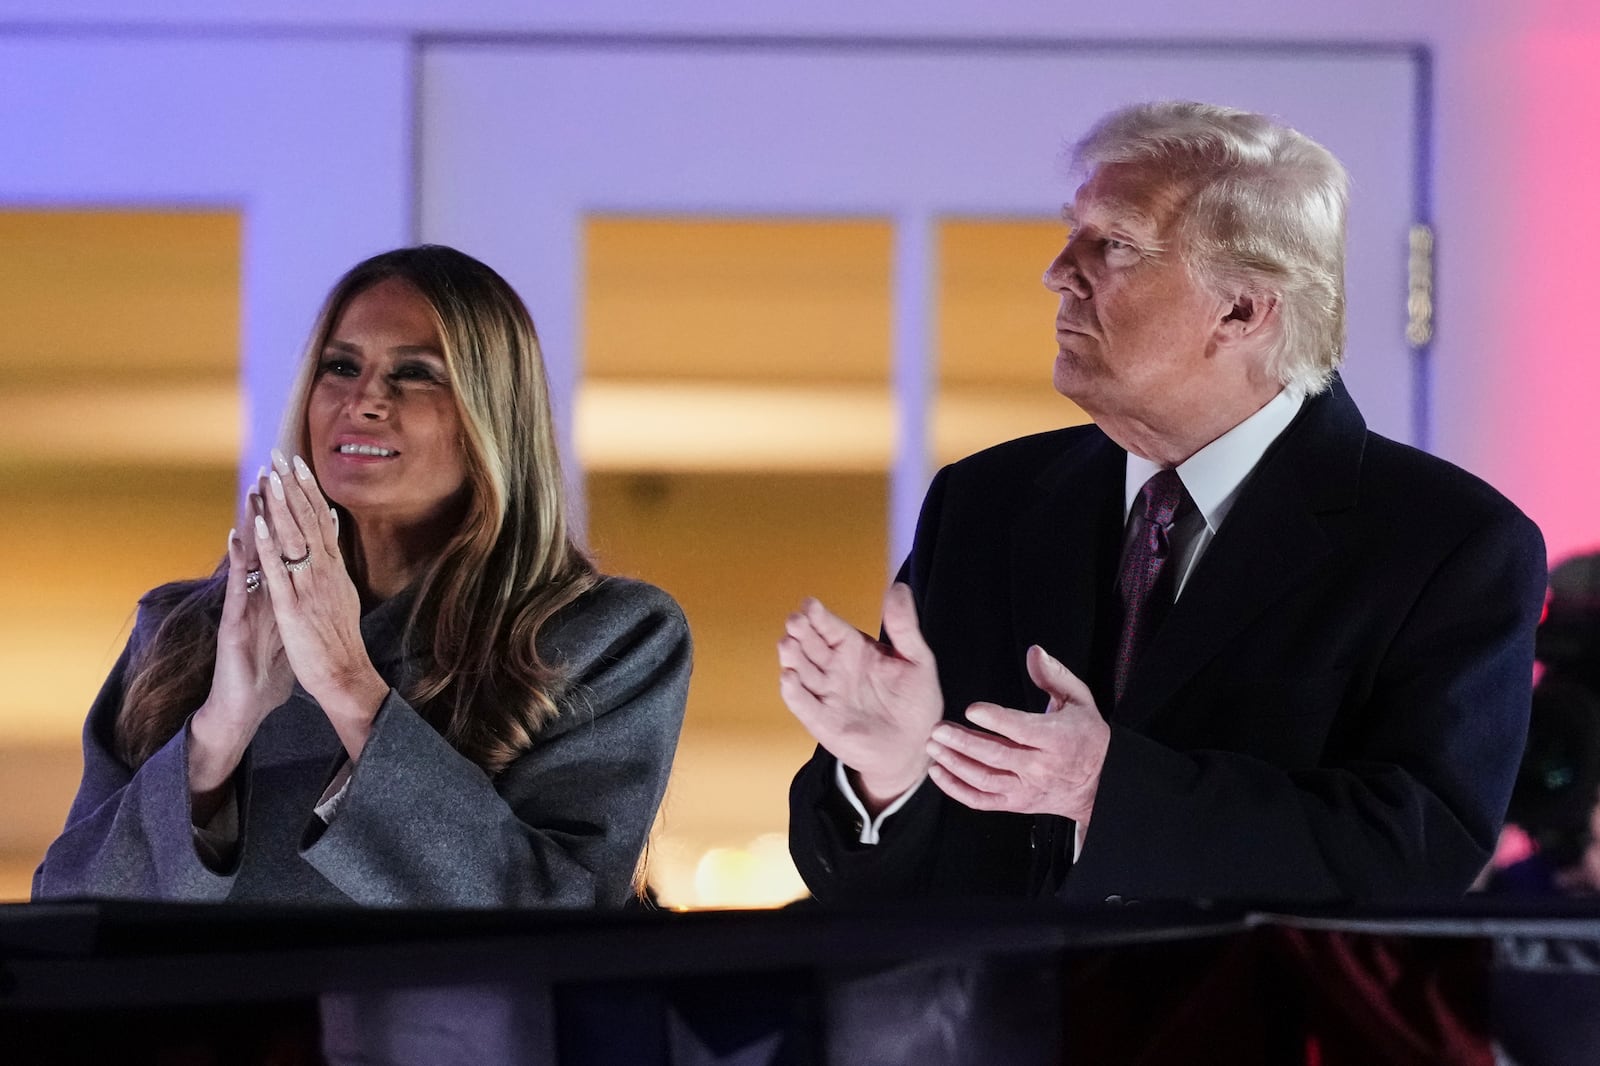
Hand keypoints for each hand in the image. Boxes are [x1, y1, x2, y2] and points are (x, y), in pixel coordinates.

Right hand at [188, 481, 291, 815]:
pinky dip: (239, 562)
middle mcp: (257, 592)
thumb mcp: (288, 626)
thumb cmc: (265, 665)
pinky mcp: (234, 622)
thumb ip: (296, 601)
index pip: (284, 548)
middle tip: (275, 470)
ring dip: (252, 522)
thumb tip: (314, 581)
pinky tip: (239, 537)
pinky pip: (238, 587)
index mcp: (274, 592)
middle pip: (266, 544)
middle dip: (272, 508)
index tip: (301, 485)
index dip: (292, 518)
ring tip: (256, 489)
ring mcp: (243, 605)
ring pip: (248, 557)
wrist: (244, 702)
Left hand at [253, 448, 388, 759]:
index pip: (322, 521)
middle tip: (281, 456)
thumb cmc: (340, 643)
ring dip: (281, 506)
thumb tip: (333, 536)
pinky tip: (260, 525)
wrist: (346, 676)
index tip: (297, 464)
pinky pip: (279, 573)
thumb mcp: (343, 597)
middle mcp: (325, 573)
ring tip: (269, 476)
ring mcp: (309, 588)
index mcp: (335, 571)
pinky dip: (269, 548)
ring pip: (294, 539)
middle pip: (309, 521)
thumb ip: (335, 566)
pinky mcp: (293, 608)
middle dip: (294, 487)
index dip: (308, 491)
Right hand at [778, 583, 942, 810]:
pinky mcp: (823, 722)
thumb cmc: (915, 701)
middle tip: (795, 621)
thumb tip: (899, 588)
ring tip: (787, 644)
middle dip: (800, 632)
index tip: (810, 604)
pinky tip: (788, 677)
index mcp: (854, 649)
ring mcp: (826, 695)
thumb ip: (904, 626)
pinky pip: (803, 705)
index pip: (829, 627)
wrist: (916, 746)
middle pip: (810, 646)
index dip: (818, 616)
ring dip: (792, 658)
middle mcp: (835, 669)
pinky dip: (793, 692)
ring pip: (801, 672)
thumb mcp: (917, 659)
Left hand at [926, 645, 1108, 824]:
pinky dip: (957, 789)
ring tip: (934, 746)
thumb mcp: (1079, 700)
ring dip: (954, 764)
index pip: (1021, 730)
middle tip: (939, 729)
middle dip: (963, 743)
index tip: (972, 710)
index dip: (995, 719)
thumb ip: (1054, 675)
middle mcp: (1040, 767)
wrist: (1100, 783)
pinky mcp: (1016, 803)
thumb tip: (1034, 653)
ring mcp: (1026, 789)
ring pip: (984, 780)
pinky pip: (982, 801)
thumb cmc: (1086, 737)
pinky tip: (939, 773)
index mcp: (1057, 739)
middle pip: (996, 756)